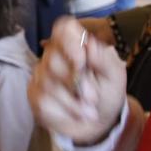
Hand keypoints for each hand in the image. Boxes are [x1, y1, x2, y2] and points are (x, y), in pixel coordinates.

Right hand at [30, 17, 128, 147]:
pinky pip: (43, 99)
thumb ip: (105, 59)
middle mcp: (54, 55)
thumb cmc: (106, 93)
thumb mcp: (115, 76)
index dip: (69, 41)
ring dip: (73, 101)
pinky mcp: (35, 95)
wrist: (99, 122)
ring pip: (48, 82)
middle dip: (76, 81)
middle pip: (52, 58)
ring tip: (90, 110)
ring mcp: (41, 75)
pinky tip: (76, 114)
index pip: (63, 28)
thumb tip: (90, 44)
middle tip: (93, 97)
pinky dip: (65, 110)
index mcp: (75, 44)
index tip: (82, 59)